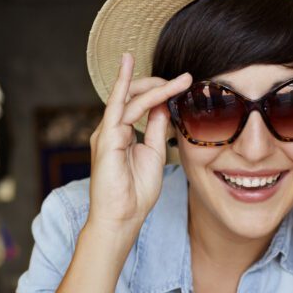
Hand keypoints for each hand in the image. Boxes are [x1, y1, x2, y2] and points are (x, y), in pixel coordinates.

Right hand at [86, 53, 191, 236]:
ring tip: (182, 80)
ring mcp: (107, 132)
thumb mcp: (154, 154)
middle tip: (186, 79)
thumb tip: (163, 106)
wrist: (122, 217)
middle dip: (159, 84)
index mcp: (121, 134)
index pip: (138, 104)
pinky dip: (130, 87)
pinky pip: (121, 107)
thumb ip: (155, 129)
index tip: (183, 85)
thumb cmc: (136, 192)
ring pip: (131, 98)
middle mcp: (111, 129)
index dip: (159, 92)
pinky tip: (141, 75)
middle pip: (133, 96)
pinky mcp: (106, 138)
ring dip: (157, 86)